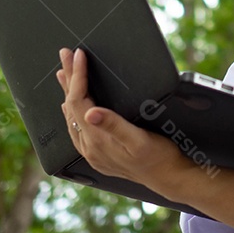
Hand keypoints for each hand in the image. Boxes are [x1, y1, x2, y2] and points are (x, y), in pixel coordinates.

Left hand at [56, 47, 186, 191]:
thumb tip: (90, 112)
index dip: (78, 76)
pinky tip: (72, 105)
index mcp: (97, 140)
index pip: (79, 101)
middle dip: (69, 78)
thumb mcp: (139, 139)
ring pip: (72, 116)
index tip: (79, 55)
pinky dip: (73, 109)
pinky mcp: (97, 153)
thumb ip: (113, 125)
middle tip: (65, 54)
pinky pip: (77, 128)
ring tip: (64, 73)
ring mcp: (91, 152)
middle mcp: (89, 147)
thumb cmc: (158, 156)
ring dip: (68, 92)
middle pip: (71, 106)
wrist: (168, 177)